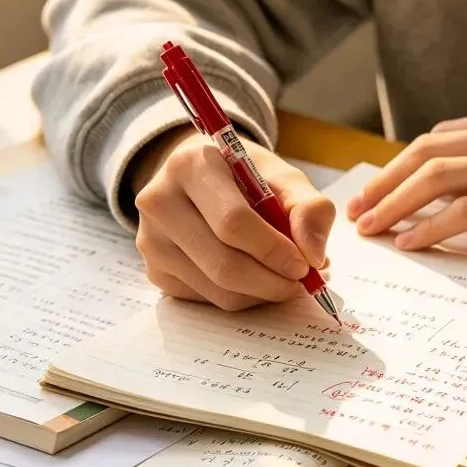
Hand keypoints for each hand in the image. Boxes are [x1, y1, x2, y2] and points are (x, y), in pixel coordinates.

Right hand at [132, 128, 335, 310]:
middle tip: (301, 282)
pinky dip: (243, 298)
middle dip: (273, 281)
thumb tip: (315, 257)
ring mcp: (150, 241)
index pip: (233, 222)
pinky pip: (208, 301)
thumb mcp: (284, 178)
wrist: (202, 179)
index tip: (306, 265)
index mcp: (191, 166)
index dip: (274, 250)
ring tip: (283, 277)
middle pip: (224, 264)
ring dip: (262, 294)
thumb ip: (309, 209)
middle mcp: (159, 202)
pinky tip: (255, 277)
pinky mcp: (155, 272)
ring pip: (218, 290)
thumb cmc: (247, 177)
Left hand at [347, 104, 466, 249]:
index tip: (378, 189)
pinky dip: (432, 226)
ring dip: (396, 204)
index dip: (403, 164)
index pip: (443, 135)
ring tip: (371, 229)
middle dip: (385, 181)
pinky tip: (412, 243)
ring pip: (440, 176)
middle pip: (429, 151)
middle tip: (357, 210)